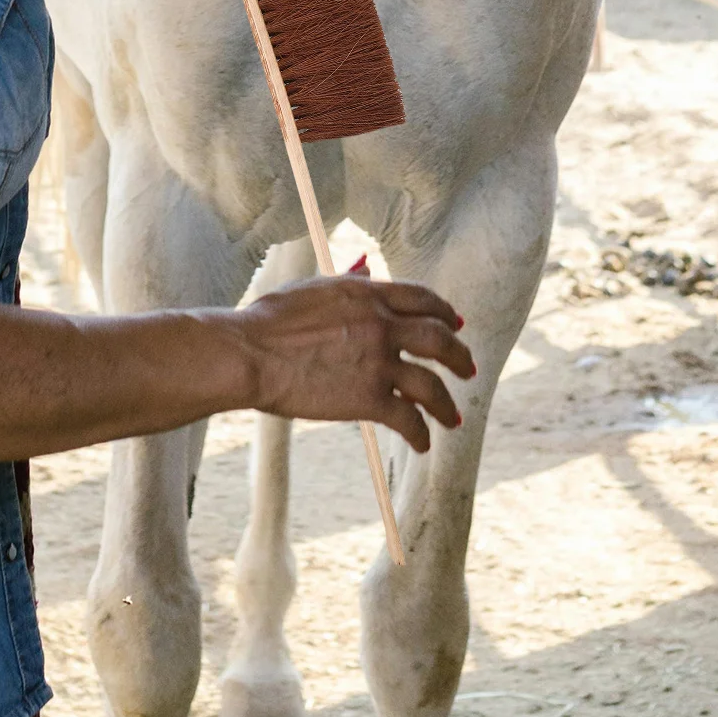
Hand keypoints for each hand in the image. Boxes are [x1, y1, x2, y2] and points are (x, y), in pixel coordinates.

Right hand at [238, 276, 473, 451]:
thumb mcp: (311, 288)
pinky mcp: (368, 398)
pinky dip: (419, 434)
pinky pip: (408, 419)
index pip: (421, 298)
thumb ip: (346, 284)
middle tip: (467, 368)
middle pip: (439, 338)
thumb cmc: (268, 321)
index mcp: (367, 294)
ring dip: (447, 405)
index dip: (444, 312)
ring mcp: (378, 362)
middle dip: (459, 355)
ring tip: (454, 419)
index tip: (454, 324)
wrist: (250, 354)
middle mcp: (381, 324)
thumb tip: (364, 273)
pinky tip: (421, 443)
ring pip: (432, 384)